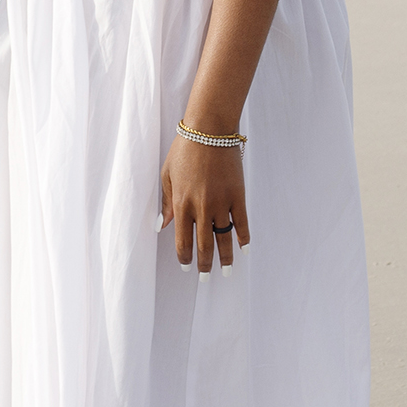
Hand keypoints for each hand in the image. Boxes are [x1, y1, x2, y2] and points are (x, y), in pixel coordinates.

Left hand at [161, 137, 247, 272]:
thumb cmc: (184, 149)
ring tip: (226, 271)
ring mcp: (221, 203)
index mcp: (182, 204)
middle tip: (206, 277)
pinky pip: (242, 222)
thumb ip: (166, 202)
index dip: (184, 257)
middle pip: (204, 244)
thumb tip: (161, 226)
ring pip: (224, 238)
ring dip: (225, 258)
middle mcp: (201, 207)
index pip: (182, 240)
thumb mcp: (167, 174)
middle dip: (204, 264)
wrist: (209, 130)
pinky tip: (244, 248)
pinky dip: (244, 237)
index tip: (186, 266)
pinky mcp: (238, 195)